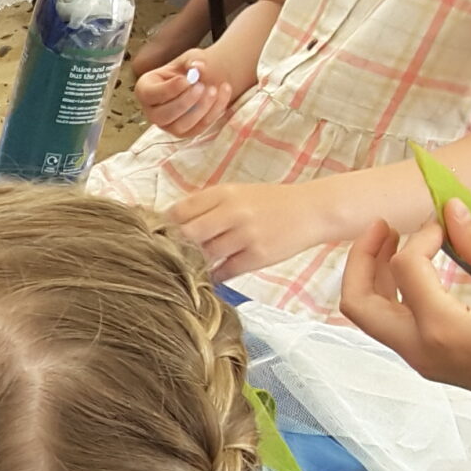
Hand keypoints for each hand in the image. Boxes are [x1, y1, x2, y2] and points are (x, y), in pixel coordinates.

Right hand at [134, 50, 234, 138]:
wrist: (201, 81)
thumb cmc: (188, 69)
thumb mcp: (189, 58)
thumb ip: (193, 60)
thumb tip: (198, 67)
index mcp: (145, 90)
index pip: (150, 94)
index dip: (169, 89)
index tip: (187, 79)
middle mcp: (152, 111)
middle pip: (162, 115)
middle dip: (184, 102)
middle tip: (202, 86)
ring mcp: (167, 125)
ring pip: (180, 126)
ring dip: (200, 109)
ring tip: (214, 89)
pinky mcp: (184, 133)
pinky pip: (198, 129)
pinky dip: (214, 112)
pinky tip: (223, 93)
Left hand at [170, 181, 339, 281]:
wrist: (313, 210)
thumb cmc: (269, 203)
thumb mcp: (237, 194)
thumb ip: (206, 206)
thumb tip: (168, 226)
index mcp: (223, 193)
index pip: (179, 211)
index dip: (164, 227)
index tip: (157, 237)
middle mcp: (232, 212)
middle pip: (186, 235)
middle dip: (174, 248)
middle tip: (169, 257)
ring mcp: (245, 235)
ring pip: (204, 256)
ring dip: (194, 264)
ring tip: (189, 268)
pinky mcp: (257, 256)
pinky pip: (223, 272)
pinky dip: (213, 277)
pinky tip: (211, 276)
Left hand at [340, 202, 470, 457]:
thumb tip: (452, 211)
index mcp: (441, 330)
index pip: (407, 267)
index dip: (423, 234)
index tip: (448, 217)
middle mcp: (421, 351)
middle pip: (358, 303)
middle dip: (363, 259)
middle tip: (382, 225)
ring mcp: (424, 361)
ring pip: (373, 317)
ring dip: (375, 277)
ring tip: (396, 240)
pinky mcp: (436, 363)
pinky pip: (397, 327)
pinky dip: (394, 295)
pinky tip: (418, 269)